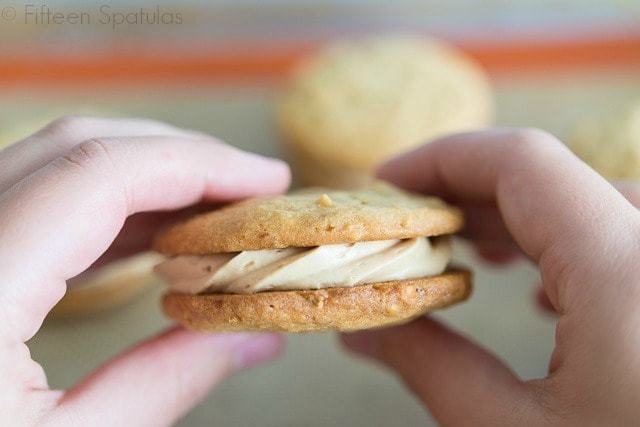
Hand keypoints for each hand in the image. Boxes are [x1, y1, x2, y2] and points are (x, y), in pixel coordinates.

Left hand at [0, 116, 290, 425]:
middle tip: (248, 188)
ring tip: (212, 210)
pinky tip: (148, 235)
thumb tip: (256, 338)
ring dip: (144, 176)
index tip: (266, 180)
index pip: (99, 173)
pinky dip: (104, 206)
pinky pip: (34, 200)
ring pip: (52, 162)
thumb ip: (166, 381)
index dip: (197, 164)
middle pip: (76, 147)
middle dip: (178, 157)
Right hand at [341, 129, 639, 424]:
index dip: (441, 158)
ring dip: (518, 222)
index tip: (386, 184)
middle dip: (468, 196)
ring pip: (593, 204)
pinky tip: (545, 297)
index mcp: (627, 267)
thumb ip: (429, 365)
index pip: (520, 160)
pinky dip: (568, 250)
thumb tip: (360, 327)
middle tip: (413, 232)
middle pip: (553, 179)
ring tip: (470, 256)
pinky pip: (627, 238)